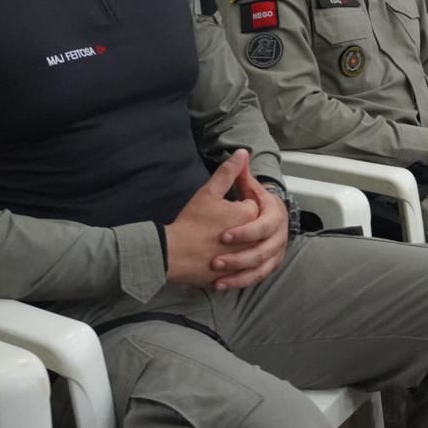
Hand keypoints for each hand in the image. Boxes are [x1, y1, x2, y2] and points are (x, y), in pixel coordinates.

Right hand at [163, 150, 263, 288]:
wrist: (173, 253)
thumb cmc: (191, 222)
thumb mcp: (209, 192)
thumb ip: (228, 172)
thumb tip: (242, 153)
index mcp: (249, 214)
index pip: (252, 206)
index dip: (237, 207)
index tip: (222, 211)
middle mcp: (252, 238)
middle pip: (254, 229)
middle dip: (240, 228)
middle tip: (218, 228)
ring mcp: (245, 258)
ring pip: (250, 251)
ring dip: (239, 249)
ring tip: (217, 245)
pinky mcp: (235, 274)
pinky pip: (242, 273)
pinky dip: (234, 269)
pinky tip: (219, 263)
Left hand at [208, 164, 290, 290]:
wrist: (249, 220)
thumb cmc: (240, 204)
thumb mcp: (238, 190)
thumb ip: (237, 173)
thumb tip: (240, 152)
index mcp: (274, 214)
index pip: (263, 226)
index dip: (244, 232)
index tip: (223, 236)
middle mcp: (278, 234)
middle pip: (262, 251)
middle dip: (238, 257)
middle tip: (216, 261)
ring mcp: (275, 252)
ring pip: (260, 267)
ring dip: (238, 272)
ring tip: (217, 274)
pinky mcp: (267, 266)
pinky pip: (256, 277)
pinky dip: (239, 282)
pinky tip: (220, 285)